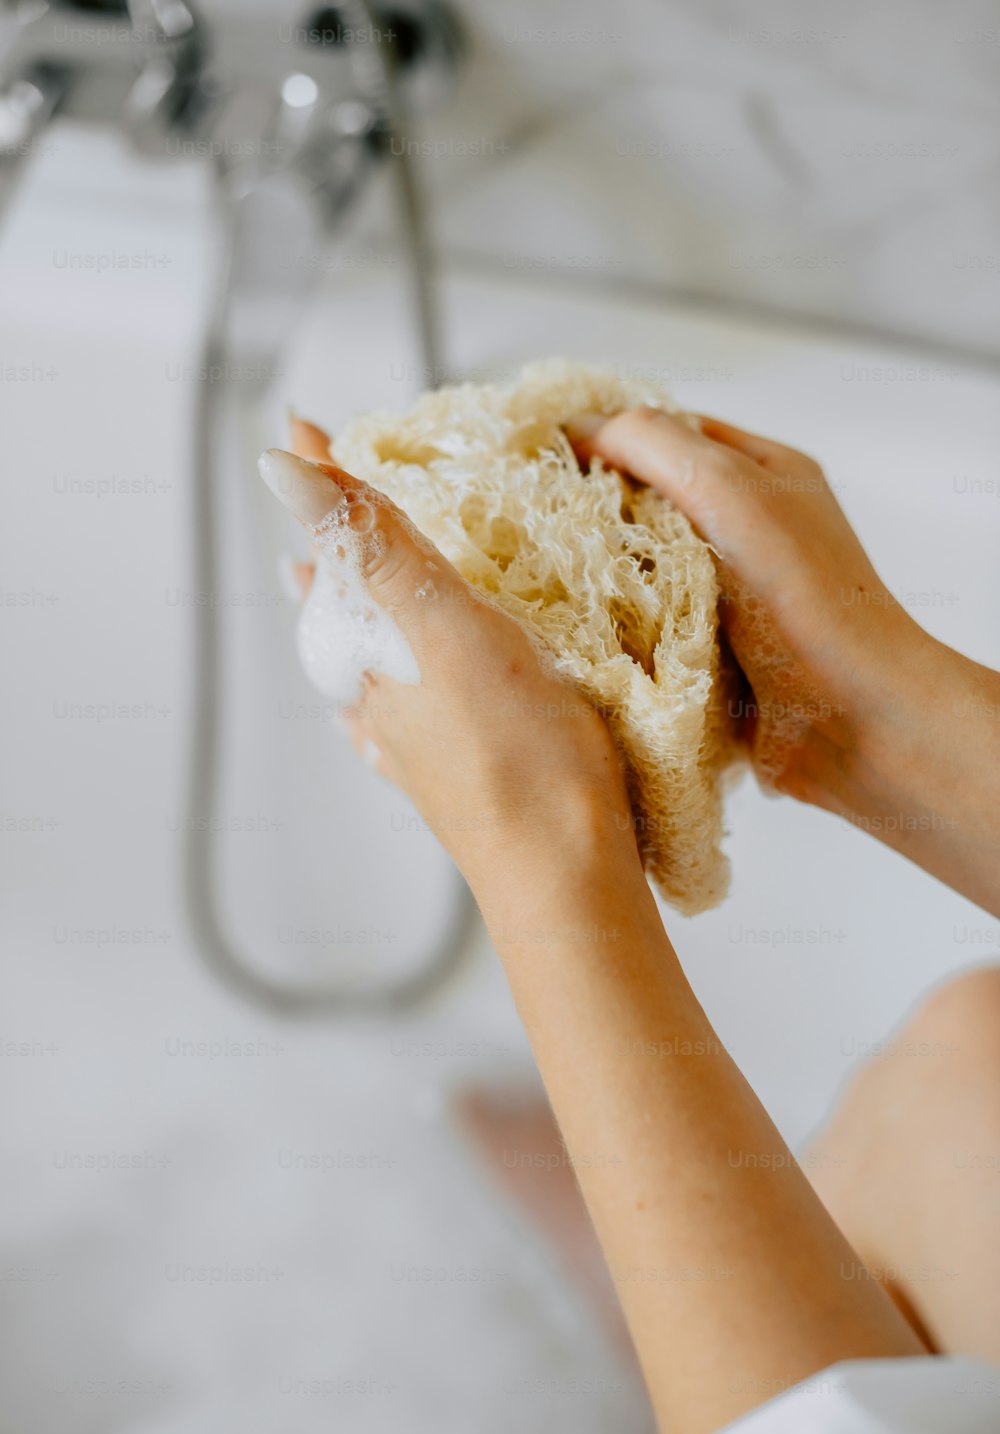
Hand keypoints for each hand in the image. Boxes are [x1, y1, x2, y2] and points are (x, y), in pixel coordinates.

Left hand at [268, 419, 639, 900]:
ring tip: (343, 584)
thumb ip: (372, 544)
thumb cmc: (513, 752)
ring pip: (372, 658)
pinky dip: (399, 680)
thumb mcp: (439, 624)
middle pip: (341, 605)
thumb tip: (284, 468)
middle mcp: (378, 695)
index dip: (321, 484)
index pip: (332, 545)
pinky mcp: (461, 771)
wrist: (563, 871)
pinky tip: (401, 699)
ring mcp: (415, 738)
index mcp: (370, 650)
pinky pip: (410, 712)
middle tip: (332, 502)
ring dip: (361, 610)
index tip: (307, 429)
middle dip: (335, 550)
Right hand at [576, 408, 912, 801]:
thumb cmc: (804, 598)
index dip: (605, 434)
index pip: (668, 432)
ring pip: (641, 569)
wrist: (852, 719)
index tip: (537, 450)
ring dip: (599, 577)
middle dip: (593, 507)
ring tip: (537, 574)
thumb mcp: (728, 490)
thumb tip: (576, 424)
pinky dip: (614, 630)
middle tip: (528, 515)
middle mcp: (749, 531)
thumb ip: (654, 444)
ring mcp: (730, 598)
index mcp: (764, 474)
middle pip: (648, 500)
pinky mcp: (711, 656)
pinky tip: (574, 630)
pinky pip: (645, 630)